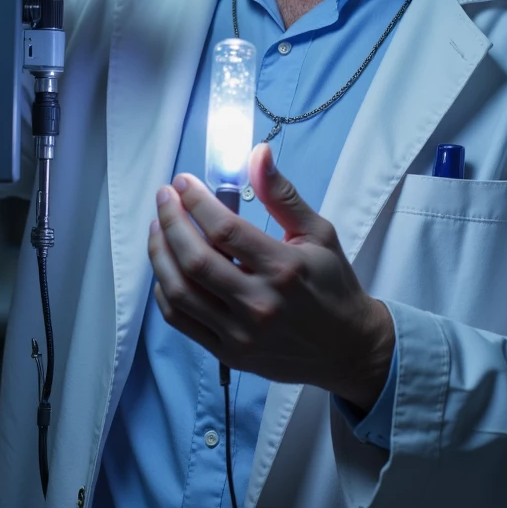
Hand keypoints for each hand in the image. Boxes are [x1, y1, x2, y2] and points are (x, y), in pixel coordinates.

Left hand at [148, 144, 393, 409]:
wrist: (348, 349)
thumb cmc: (333, 286)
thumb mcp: (319, 233)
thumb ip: (282, 195)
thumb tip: (258, 154)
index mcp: (284, 269)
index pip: (225, 229)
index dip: (196, 201)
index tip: (183, 182)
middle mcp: (259, 303)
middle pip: (195, 259)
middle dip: (170, 221)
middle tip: (164, 197)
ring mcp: (241, 333)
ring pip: (180, 291)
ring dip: (160, 254)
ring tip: (158, 227)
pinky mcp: (229, 353)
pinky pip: (181, 320)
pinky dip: (165, 290)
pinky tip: (166, 267)